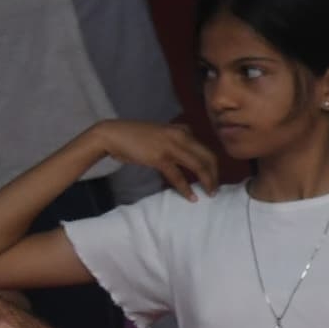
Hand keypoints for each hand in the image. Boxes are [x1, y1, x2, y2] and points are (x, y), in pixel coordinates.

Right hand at [88, 120, 222, 195]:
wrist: (112, 134)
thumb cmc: (135, 136)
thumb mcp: (162, 133)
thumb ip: (177, 140)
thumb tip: (188, 153)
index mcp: (183, 130)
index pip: (206, 149)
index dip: (214, 165)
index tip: (215, 176)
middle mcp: (181, 136)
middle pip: (208, 157)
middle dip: (215, 174)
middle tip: (216, 188)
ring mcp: (171, 146)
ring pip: (198, 166)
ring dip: (207, 182)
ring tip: (210, 194)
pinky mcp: (160, 157)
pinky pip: (178, 176)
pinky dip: (186, 188)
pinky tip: (191, 197)